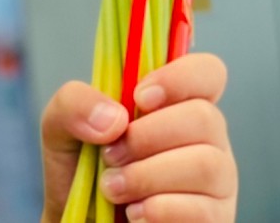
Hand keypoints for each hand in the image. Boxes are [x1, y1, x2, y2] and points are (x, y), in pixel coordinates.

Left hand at [40, 53, 235, 222]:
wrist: (81, 222)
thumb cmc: (81, 169)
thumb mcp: (61, 125)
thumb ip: (74, 102)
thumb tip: (114, 118)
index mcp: (176, 104)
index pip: (207, 72)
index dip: (180, 78)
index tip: (139, 97)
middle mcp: (206, 139)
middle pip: (205, 118)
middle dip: (147, 137)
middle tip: (110, 155)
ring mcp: (218, 182)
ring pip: (207, 165)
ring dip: (147, 176)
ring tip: (112, 187)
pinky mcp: (215, 219)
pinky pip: (202, 210)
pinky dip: (158, 210)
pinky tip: (134, 213)